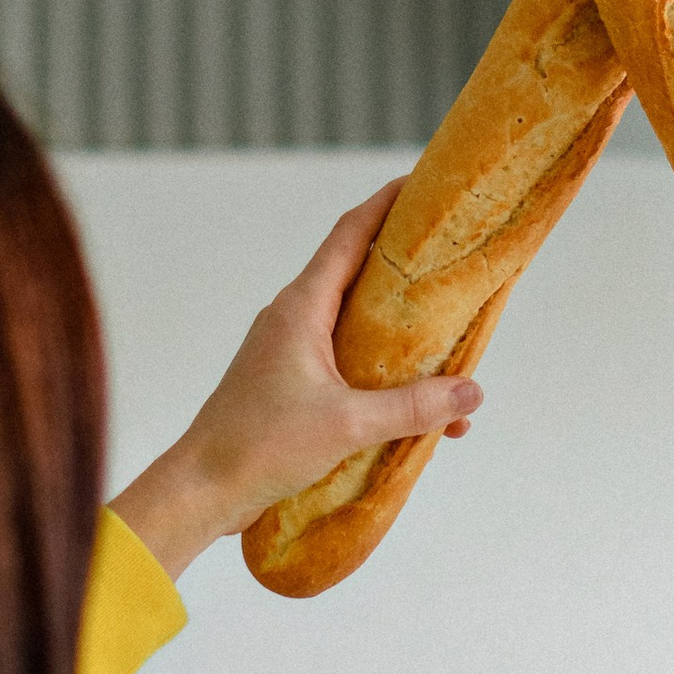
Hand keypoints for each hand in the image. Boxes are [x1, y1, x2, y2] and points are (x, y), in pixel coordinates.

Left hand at [108, 183, 484, 580]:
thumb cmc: (260, 446)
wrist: (202, 490)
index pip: (350, 235)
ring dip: (401, 337)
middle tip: (454, 262)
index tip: (423, 183)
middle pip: (359, 275)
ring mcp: (290, 352)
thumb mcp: (347, 425)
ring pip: (357, 327)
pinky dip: (382, 377)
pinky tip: (416, 412)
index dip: (387, 204)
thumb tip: (471, 393)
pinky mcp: (291, 386)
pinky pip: (347, 365)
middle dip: (408, 270)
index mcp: (301, 308)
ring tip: (451, 348)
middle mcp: (294, 319)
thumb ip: (413, 407)